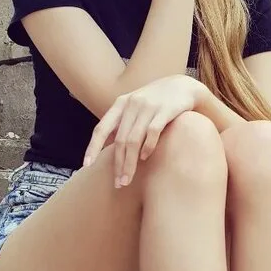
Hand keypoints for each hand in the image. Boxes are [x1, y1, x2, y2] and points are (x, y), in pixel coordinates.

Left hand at [83, 75, 204, 186]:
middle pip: (120, 140)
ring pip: (134, 140)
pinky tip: (145, 158)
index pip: (102, 128)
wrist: (184, 86)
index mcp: (121, 104)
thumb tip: (108, 146)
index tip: (87, 165)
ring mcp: (149, 106)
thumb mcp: (136, 106)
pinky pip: (152, 132)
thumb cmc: (157, 101)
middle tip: (118, 184)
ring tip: (128, 179)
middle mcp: (132, 103)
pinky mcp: (166, 110)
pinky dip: (147, 147)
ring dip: (130, 163)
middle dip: (118, 164)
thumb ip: (123, 122)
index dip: (93, 147)